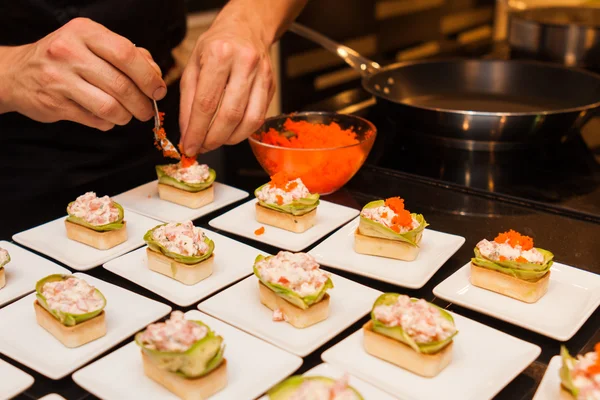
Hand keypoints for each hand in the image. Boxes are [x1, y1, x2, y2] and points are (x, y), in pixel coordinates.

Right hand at [0, 18, 165, 130]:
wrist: (18, 73)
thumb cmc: (67, 58)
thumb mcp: (93, 44)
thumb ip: (127, 55)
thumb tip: (156, 76)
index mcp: (84, 32)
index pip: (126, 54)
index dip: (149, 77)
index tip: (159, 90)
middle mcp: (69, 52)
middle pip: (121, 85)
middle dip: (142, 103)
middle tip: (147, 110)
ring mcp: (59, 78)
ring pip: (110, 107)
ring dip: (127, 116)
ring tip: (129, 115)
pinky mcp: (55, 103)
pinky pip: (96, 120)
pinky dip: (108, 123)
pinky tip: (107, 117)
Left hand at [179, 9, 275, 155]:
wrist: (246, 28)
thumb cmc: (217, 45)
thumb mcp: (193, 65)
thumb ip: (187, 100)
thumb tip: (187, 132)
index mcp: (219, 54)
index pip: (206, 103)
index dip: (196, 131)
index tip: (189, 146)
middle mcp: (244, 64)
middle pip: (229, 115)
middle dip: (213, 139)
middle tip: (201, 147)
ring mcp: (262, 76)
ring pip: (248, 120)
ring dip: (229, 139)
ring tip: (215, 141)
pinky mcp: (272, 86)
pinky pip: (259, 117)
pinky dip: (243, 132)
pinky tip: (230, 132)